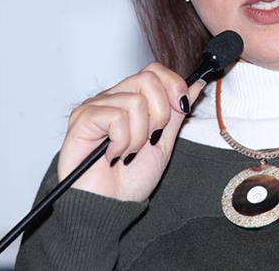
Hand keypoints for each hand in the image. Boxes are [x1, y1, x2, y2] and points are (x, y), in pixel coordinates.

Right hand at [57, 63, 204, 201]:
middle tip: (150, 139)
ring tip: (127, 153)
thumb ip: (176, 112)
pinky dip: (122, 141)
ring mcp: (95, 106)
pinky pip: (117, 117)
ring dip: (139, 136)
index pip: (154, 71)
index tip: (182, 107)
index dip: (173, 84)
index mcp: (130, 100)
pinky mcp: (82, 118)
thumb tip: (196, 84)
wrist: (108, 207)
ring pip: (135, 101)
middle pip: (147, 79)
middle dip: (160, 114)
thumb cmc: (129, 181)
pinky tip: (112, 156)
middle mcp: (112, 98)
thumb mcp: (164, 143)